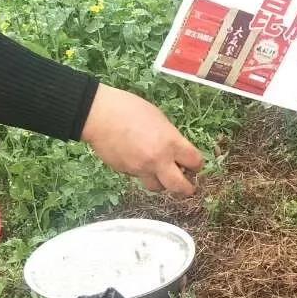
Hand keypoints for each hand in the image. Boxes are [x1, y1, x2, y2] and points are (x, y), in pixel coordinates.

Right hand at [81, 84, 204, 195]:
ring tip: (160, 173)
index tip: (195, 165)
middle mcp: (158, 160)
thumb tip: (176, 151)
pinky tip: (137, 159)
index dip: (197, 165)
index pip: (195, 162)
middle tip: (188, 187)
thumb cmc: (129, 108)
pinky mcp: (126, 172)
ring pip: (157, 187)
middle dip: (186, 189)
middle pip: (179, 187)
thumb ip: (170, 137)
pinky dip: (142, 173)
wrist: (99, 115)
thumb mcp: (159, 118)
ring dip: (162, 183)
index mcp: (170, 142)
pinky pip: (139, 178)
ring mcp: (140, 169)